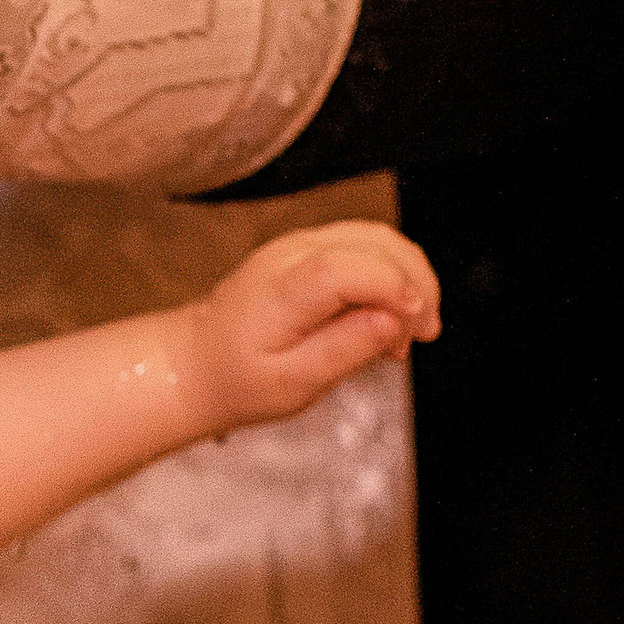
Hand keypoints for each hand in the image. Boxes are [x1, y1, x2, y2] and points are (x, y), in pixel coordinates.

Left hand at [194, 220, 439, 425]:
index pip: (346, 267)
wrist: (201, 364)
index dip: (392, 285)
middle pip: (373, 243)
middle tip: (422, 334)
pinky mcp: (312, 249)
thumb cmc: (240, 379)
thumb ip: (344, 349)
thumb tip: (392, 322)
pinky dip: (393, 275)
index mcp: (280, 290)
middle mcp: (289, 255)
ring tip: (410, 331)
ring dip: (410, 278)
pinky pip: (367, 247)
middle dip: (415, 285)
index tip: (415, 320)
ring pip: (378, 239)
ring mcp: (301, 246)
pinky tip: (392, 316)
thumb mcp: (292, 384)